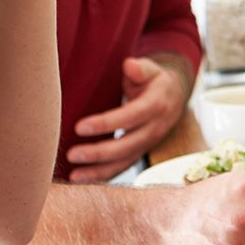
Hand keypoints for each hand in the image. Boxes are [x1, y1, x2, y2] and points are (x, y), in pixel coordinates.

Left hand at [67, 55, 188, 180]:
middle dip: (99, 153)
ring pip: (125, 161)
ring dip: (99, 171)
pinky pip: (122, 166)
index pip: (130, 117)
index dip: (106, 124)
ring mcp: (148, 143)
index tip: (79, 127)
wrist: (173, 97)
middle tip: (72, 154)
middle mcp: (155, 128)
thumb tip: (130, 65)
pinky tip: (81, 179)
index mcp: (156, 105)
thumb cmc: (153, 80)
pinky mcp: (140, 152)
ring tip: (74, 176)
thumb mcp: (151, 69)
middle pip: (127, 145)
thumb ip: (140, 68)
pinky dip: (103, 175)